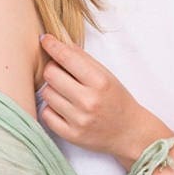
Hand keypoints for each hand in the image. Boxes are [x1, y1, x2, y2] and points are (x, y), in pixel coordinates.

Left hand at [39, 34, 168, 166]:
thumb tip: (59, 43)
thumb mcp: (106, 74)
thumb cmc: (117, 99)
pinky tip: (63, 106)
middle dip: (52, 68)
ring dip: (52, 89)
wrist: (129, 132)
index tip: (45, 39)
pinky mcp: (71, 135)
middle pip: (51, 74)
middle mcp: (88, 101)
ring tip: (65, 91)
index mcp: (99, 81)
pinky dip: (51, 108)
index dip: (52, 45)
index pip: (67, 57)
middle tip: (60, 71)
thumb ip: (82, 58)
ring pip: (46, 93)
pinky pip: (46, 114)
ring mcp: (79, 120)